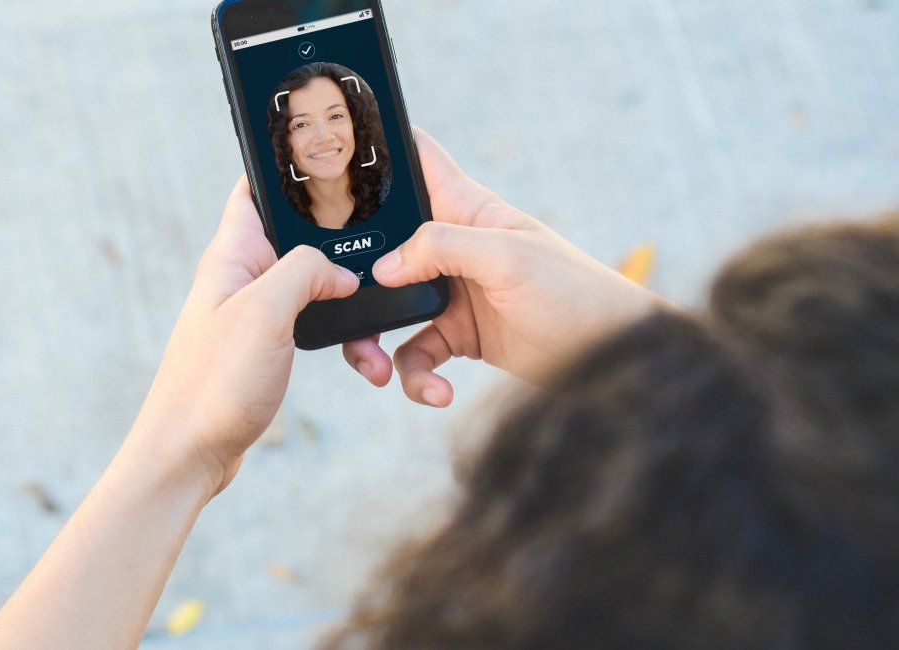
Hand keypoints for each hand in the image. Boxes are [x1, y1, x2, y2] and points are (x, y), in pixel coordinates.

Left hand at [132, 177, 358, 494]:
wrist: (188, 453)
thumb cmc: (213, 382)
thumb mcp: (265, 311)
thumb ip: (305, 271)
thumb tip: (340, 271)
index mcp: (232, 254)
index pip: (256, 188)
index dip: (289, 167)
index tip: (332, 155)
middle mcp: (240, 277)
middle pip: (297, 236)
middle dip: (339, 238)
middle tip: (381, 240)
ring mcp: (252, 313)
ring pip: (312, 286)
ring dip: (346, 299)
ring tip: (374, 319)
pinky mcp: (264, 348)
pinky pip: (311, 325)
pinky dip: (340, 336)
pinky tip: (361, 355)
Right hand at [343, 128, 665, 405]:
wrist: (612, 359)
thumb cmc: (575, 293)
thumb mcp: (508, 258)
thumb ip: (443, 248)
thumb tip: (384, 267)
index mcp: (466, 210)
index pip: (417, 161)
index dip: (380, 148)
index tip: (334, 153)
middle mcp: (453, 247)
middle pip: (384, 246)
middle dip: (355, 274)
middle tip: (336, 298)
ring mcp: (453, 293)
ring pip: (388, 309)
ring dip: (374, 343)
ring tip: (378, 371)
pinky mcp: (459, 337)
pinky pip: (416, 355)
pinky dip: (416, 378)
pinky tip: (436, 392)